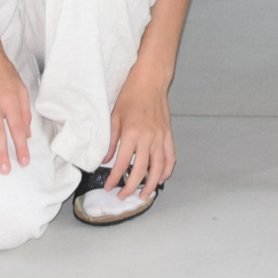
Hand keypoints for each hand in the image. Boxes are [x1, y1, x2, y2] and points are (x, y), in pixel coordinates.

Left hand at [101, 62, 176, 200]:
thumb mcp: (114, 116)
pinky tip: (161, 179)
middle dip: (131, 187)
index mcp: (131, 133)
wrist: (150, 81)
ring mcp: (160, 137)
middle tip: (123, 197)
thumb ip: (110, 141)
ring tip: (144, 195)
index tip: (108, 187)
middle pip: (141, 170)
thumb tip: (106, 160)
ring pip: (158, 168)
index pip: (122, 163)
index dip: (114, 178)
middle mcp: (147, 137)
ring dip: (152, 184)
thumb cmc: (130, 96)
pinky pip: (170, 157)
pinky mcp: (168, 135)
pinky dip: (167, 170)